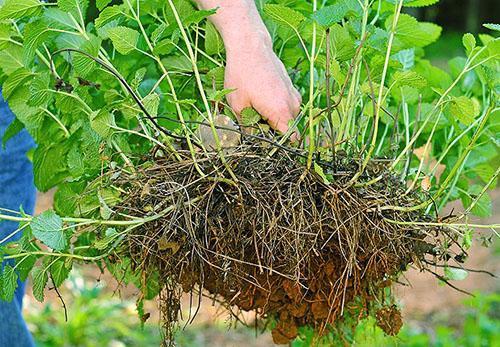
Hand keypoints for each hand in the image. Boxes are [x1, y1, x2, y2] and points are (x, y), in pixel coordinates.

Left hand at [195, 0, 300, 132]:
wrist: (250, 46)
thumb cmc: (242, 75)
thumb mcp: (238, 106)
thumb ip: (247, 127)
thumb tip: (249, 140)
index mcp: (282, 112)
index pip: (290, 139)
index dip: (278, 146)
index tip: (265, 145)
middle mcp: (293, 105)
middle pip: (286, 129)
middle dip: (271, 131)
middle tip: (252, 125)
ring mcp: (293, 95)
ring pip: (285, 117)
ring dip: (272, 118)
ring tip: (254, 109)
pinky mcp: (290, 87)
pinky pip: (285, 105)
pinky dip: (274, 107)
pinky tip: (259, 98)